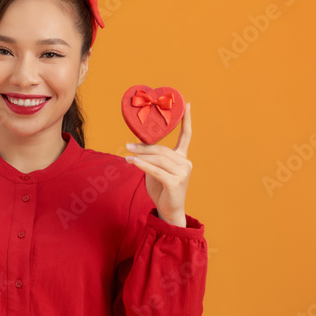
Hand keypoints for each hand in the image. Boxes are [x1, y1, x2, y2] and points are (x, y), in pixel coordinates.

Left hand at [124, 101, 192, 226]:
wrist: (169, 212)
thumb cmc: (162, 190)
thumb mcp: (156, 171)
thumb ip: (152, 158)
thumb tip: (137, 146)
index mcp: (182, 158)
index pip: (186, 136)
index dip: (186, 120)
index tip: (188, 104)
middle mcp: (185, 163)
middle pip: (162, 149)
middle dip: (144, 147)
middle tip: (128, 145)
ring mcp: (182, 173)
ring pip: (158, 159)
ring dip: (140, 156)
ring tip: (127, 155)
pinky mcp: (176, 182)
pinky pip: (156, 170)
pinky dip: (143, 166)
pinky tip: (133, 162)